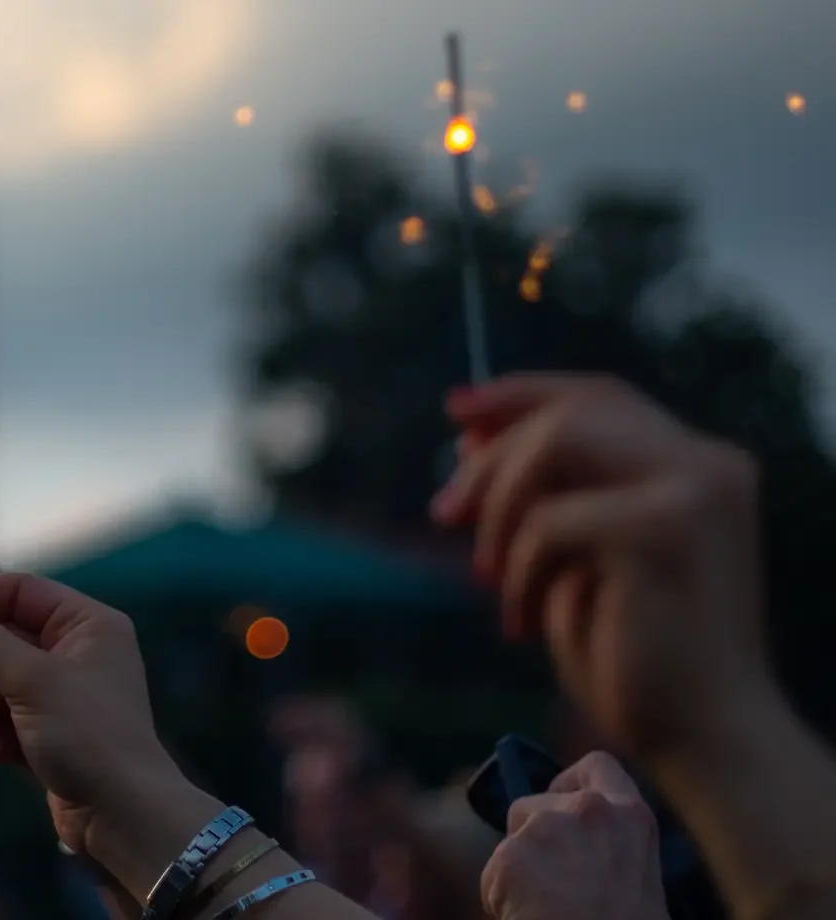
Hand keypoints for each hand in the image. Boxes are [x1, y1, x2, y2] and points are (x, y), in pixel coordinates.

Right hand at [0, 574, 184, 858]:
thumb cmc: (86, 735)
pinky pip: (10, 716)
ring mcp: (69, 691)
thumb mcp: (28, 679)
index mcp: (87, 622)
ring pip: (1, 682)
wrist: (123, 815)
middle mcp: (81, 649)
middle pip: (3, 636)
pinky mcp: (57, 730)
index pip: (18, 590)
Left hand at [431, 374, 768, 759]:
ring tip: (490, 578)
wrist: (701, 739)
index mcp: (697, 465)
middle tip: (443, 514)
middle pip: (572, 409)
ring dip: (501, 508)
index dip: (521, 394)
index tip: (456, 410)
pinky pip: (550, 520)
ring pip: (559, 440)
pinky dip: (518, 570)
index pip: (599, 396)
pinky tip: (524, 624)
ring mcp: (696, 490)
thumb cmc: (633, 655)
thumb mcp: (569, 560)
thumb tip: (467, 434)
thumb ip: (536, 495)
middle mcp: (708, 463)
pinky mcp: (666, 531)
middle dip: (492, 456)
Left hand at [480, 752, 667, 919]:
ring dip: (518, 871)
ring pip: (512, 842)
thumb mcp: (638, 885)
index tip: (559, 797)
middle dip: (529, 839)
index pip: (598, 766)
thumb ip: (611, 851)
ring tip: (544, 910)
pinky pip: (497, 875)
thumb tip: (578, 850)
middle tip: (546, 882)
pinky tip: (528, 918)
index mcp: (631, 818)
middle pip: (533, 804)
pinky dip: (503, 898)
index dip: (571, 780)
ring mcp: (547, 828)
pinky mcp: (512, 855)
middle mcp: (589, 810)